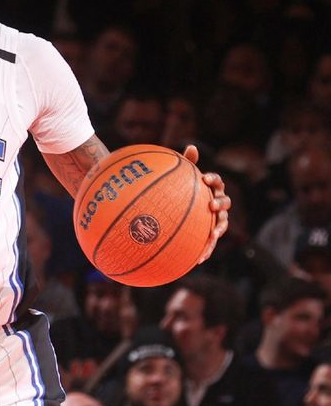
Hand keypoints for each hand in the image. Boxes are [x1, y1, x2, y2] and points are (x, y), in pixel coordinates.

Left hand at [182, 145, 231, 263]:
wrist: (180, 213)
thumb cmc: (182, 191)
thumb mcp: (183, 178)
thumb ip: (187, 163)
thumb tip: (191, 146)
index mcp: (210, 189)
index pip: (217, 182)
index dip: (213, 179)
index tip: (204, 178)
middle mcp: (217, 203)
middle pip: (225, 202)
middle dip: (220, 203)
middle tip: (211, 204)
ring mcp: (215, 219)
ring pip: (222, 223)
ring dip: (219, 227)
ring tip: (213, 234)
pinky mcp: (210, 234)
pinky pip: (211, 242)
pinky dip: (207, 249)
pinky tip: (199, 259)